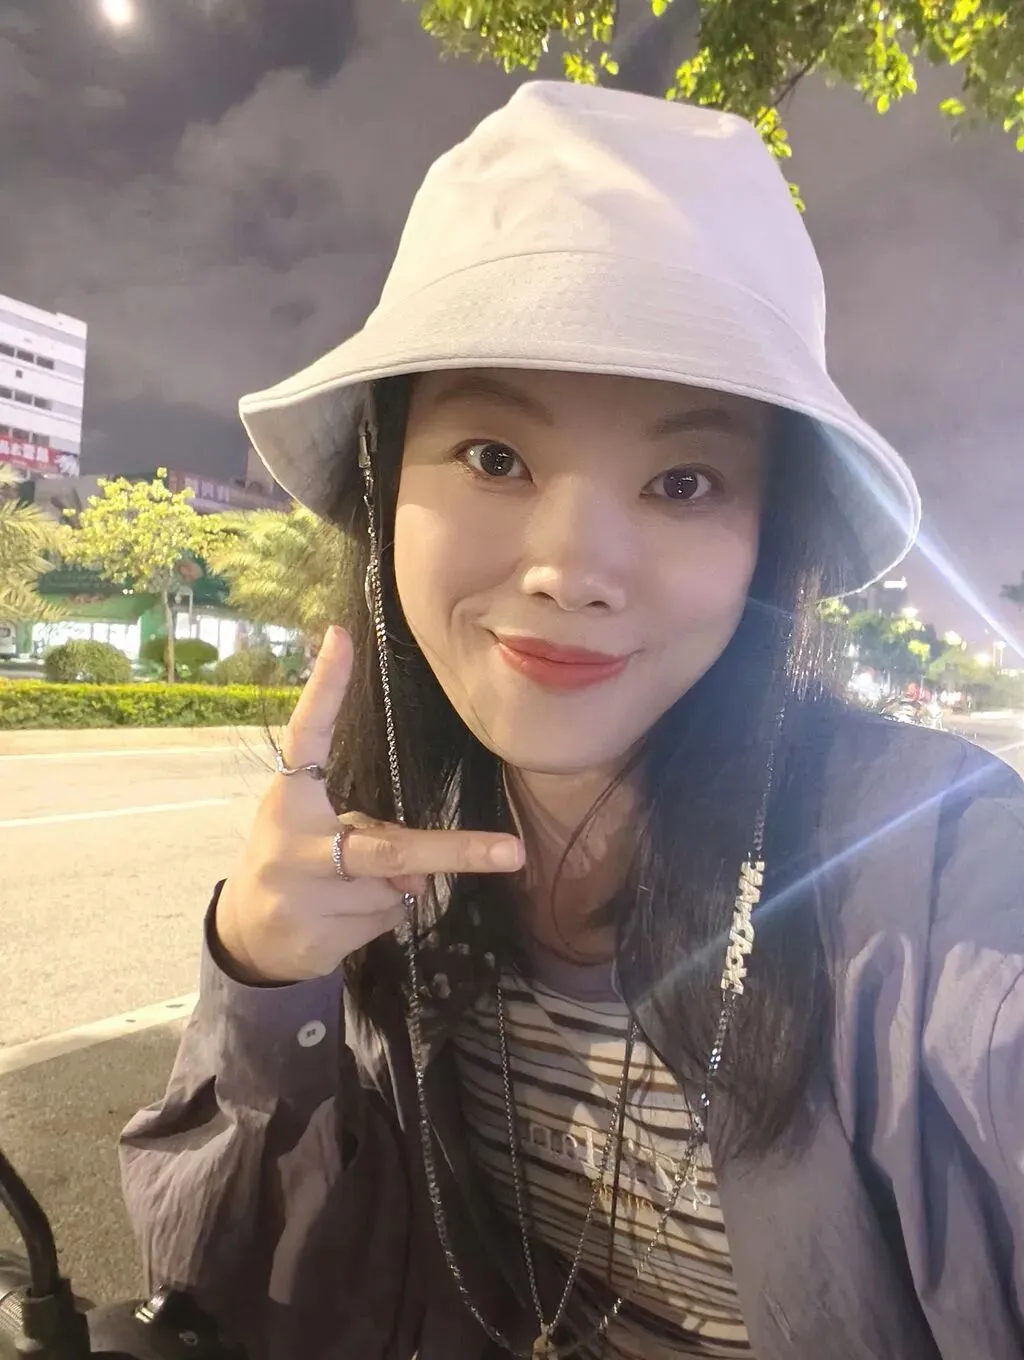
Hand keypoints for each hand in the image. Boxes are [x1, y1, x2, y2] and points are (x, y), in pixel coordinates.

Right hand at [215, 626, 524, 983]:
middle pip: (388, 845)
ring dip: (394, 889)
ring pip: (393, 888)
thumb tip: (417, 877)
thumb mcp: (323, 835)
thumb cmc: (299, 861)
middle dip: (455, 850)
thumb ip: (373, 835)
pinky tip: (343, 917)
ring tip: (348, 891)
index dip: (325, 688)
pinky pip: (384, 918)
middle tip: (512, 851)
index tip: (341, 637)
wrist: (250, 933)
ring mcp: (303, 890)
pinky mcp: (316, 933)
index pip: (308, 735)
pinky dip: (381, 917)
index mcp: (291, 796)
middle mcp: (294, 838)